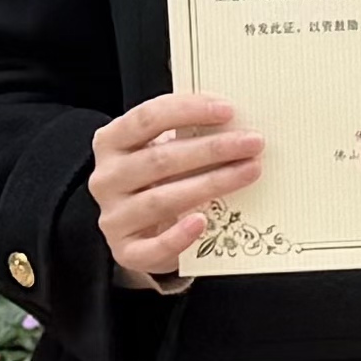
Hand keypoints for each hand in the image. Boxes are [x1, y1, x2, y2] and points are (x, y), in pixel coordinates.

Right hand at [90, 93, 261, 286]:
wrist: (140, 231)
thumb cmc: (158, 181)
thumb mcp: (162, 151)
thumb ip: (187, 136)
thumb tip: (236, 124)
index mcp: (111, 142)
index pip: (147, 118)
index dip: (188, 110)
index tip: (228, 110)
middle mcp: (106, 178)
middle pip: (161, 158)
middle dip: (213, 149)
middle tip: (253, 143)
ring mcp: (113, 217)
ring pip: (162, 200)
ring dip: (211, 184)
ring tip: (248, 172)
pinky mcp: (125, 251)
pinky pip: (153, 247)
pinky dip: (180, 236)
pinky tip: (204, 222)